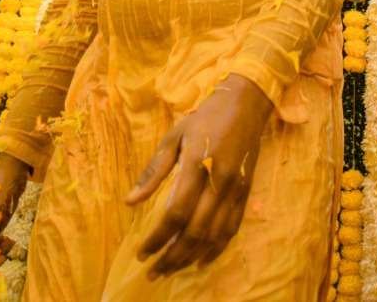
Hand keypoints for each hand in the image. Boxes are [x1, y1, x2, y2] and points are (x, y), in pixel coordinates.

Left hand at [126, 74, 273, 277]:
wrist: (247, 104)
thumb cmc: (205, 118)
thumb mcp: (174, 137)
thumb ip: (153, 172)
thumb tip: (129, 202)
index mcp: (198, 165)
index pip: (176, 213)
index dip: (158, 237)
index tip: (141, 253)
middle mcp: (220, 182)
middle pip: (195, 231)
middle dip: (172, 256)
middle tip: (153, 271)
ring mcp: (236, 189)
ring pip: (214, 235)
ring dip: (192, 257)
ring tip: (172, 270)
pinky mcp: (247, 193)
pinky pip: (232, 228)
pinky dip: (217, 249)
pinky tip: (201, 260)